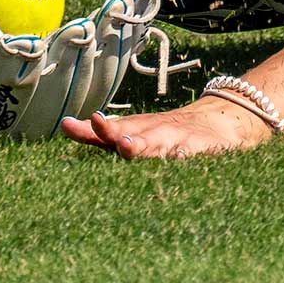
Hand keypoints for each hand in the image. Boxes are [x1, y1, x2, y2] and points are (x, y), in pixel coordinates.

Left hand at [62, 95, 273, 158]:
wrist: (218, 123)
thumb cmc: (165, 133)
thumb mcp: (134, 130)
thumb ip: (101, 134)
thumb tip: (65, 125)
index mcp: (136, 130)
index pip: (110, 130)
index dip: (93, 129)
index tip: (73, 125)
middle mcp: (154, 133)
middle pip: (133, 133)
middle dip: (115, 133)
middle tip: (100, 130)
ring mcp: (179, 140)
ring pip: (159, 143)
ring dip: (144, 144)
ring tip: (128, 146)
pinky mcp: (203, 150)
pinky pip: (193, 154)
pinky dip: (186, 155)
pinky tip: (179, 159)